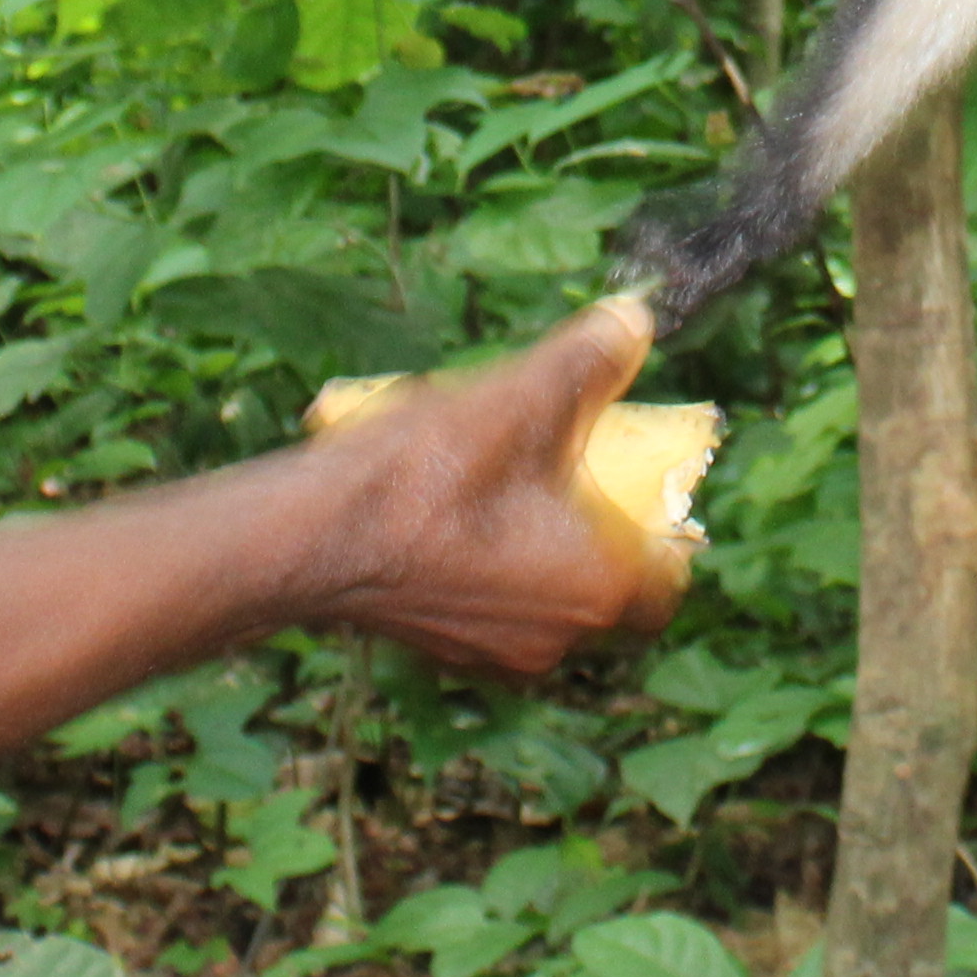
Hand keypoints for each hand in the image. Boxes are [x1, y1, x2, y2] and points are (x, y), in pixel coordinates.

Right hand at [299, 300, 684, 679]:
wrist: (309, 538)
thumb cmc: (425, 477)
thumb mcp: (521, 397)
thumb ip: (589, 360)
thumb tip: (634, 319)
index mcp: (597, 589)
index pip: (667, 585)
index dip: (665, 535)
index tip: (643, 492)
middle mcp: (556, 640)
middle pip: (606, 592)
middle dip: (598, 537)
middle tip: (576, 479)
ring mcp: (495, 656)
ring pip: (547, 605)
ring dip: (542, 556)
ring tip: (512, 491)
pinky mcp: (442, 653)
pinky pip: (493, 614)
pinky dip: (491, 575)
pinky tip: (457, 522)